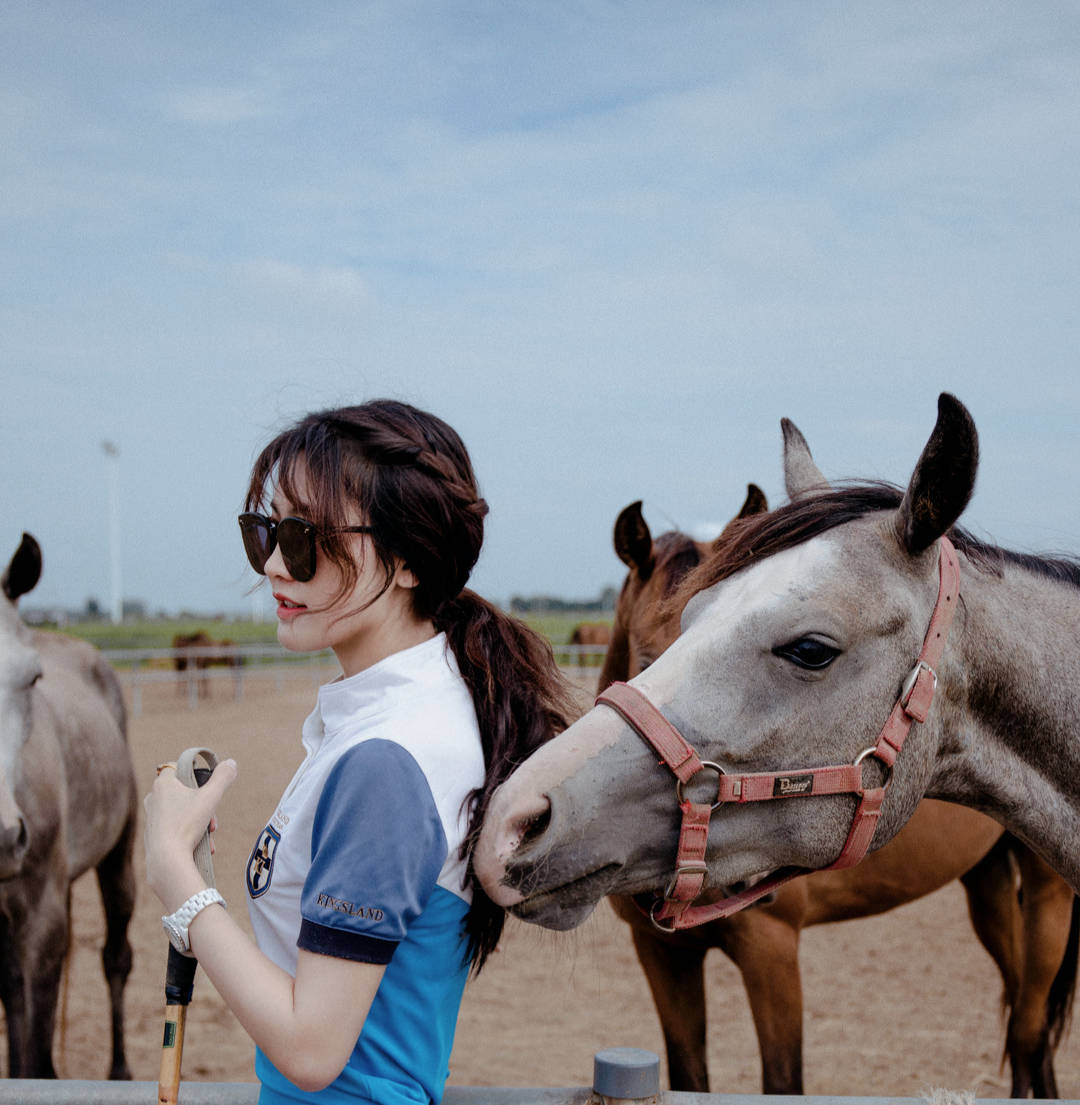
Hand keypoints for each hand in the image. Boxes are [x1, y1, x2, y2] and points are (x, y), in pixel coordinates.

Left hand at [144, 759, 237, 909]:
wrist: (166, 859)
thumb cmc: (186, 825)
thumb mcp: (211, 797)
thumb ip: (223, 777)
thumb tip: (231, 762)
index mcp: (163, 784)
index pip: (176, 767)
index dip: (193, 774)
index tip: (205, 786)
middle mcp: (153, 798)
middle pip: (183, 793)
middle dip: (203, 805)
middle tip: (213, 819)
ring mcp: (151, 817)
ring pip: (181, 812)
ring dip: (199, 821)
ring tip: (210, 835)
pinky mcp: (152, 835)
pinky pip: (175, 828)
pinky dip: (189, 833)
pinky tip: (201, 846)